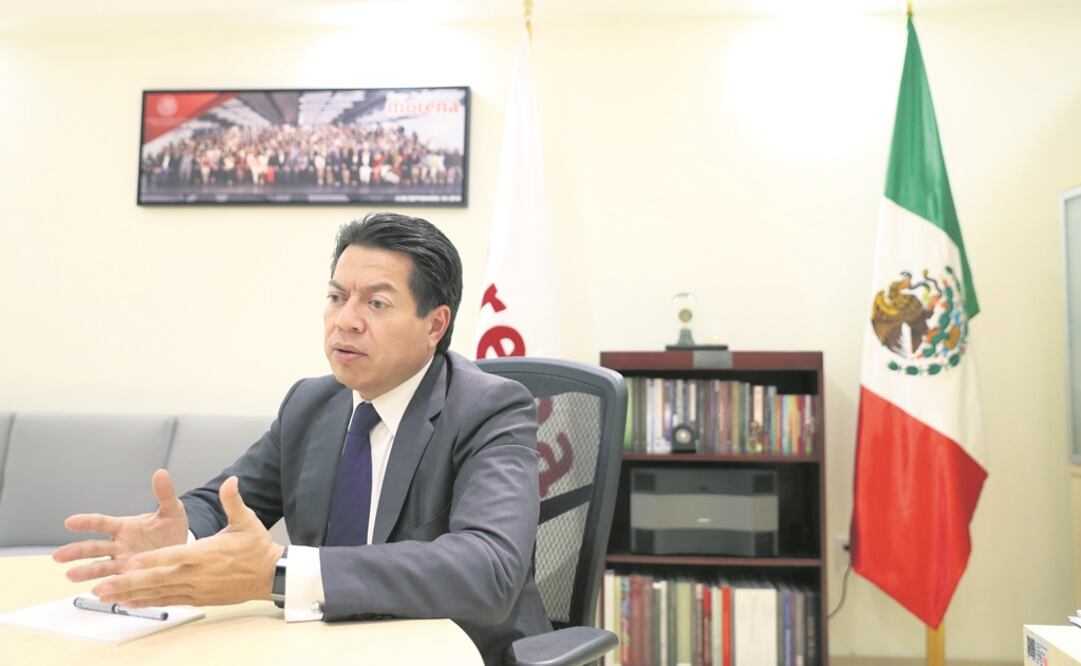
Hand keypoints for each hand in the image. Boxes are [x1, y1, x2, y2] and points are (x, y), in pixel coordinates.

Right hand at [53, 468, 188, 581]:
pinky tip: (99, 594)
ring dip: (86, 573)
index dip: (86, 522)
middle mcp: (119, 546)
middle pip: (94, 548)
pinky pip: (117, 585)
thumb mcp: (171, 511)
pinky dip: (109, 590)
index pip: (102, 523)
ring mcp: (122, 564)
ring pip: (100, 568)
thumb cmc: (171, 529)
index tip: (69, 522)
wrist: (181, 552)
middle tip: (58, 556)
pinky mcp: (130, 579)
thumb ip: (164, 494)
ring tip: (70, 576)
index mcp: (125, 527)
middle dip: (76, 552)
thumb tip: (161, 473)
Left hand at [92, 476, 283, 607]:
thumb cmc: (257, 547)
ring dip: (131, 594)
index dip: (152, 560)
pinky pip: (169, 601)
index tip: (131, 562)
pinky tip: (130, 602)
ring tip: (106, 595)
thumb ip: (233, 501)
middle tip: (102, 585)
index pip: (174, 556)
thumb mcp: (246, 521)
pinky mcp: (200, 599)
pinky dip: (148, 602)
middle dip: (128, 582)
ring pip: (159, 593)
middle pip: (159, 579)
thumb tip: (231, 480)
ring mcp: (198, 589)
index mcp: (207, 553)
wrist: (270, 575)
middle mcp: (199, 574)